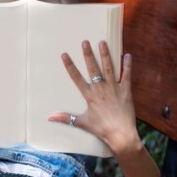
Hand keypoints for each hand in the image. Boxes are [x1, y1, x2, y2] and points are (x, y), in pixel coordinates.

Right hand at [48, 40, 140, 156]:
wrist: (121, 135)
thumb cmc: (101, 129)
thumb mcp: (82, 123)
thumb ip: (66, 118)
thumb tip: (49, 117)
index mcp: (90, 96)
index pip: (76, 78)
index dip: (70, 66)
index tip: (64, 54)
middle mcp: (101, 90)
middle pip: (93, 69)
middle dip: (88, 54)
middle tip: (85, 42)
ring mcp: (114, 89)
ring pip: (109, 68)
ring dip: (105, 55)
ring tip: (102, 42)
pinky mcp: (126, 91)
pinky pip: (126, 76)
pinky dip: (127, 65)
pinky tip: (127, 55)